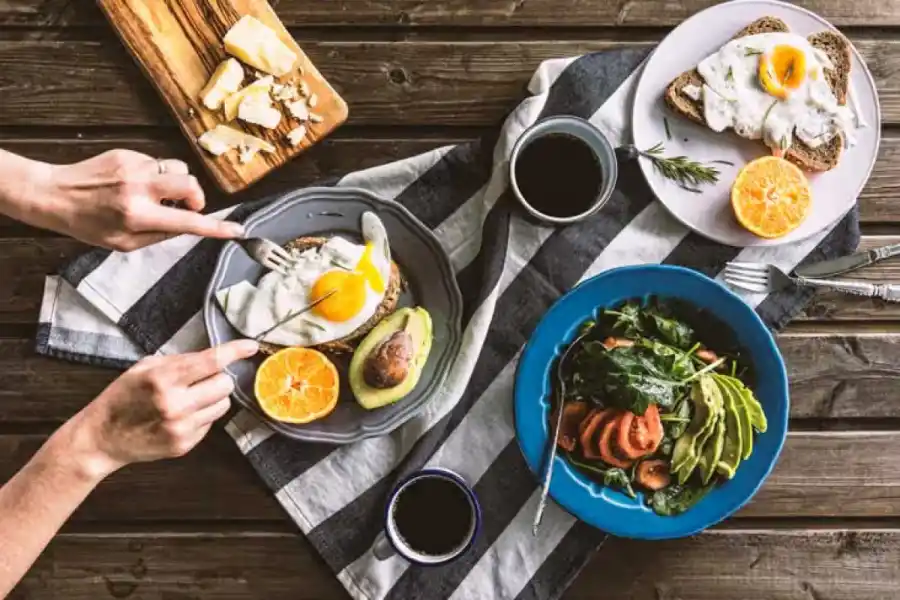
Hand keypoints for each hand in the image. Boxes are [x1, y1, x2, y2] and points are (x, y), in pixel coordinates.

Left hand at [22, 149, 242, 250]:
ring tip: (158, 194)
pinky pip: (156, 163)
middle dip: (196, 196)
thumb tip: (188, 225)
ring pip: (177, 169)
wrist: (55, 195)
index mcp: (138, 216)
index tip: (236, 230)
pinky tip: (135, 184)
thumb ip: (159, 235)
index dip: (216, 228)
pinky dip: (155, 175)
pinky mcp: (128, 154)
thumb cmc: (88, 225)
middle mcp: (138, 189)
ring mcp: (133, 168)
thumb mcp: (124, 243)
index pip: (188, 222)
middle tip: (186, 207)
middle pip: (190, 184)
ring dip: (176, 183)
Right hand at [70, 339, 258, 477]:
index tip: (250, 346)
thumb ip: (180, 361)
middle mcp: (175, 404)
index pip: (211, 362)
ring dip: (213, 398)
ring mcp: (181, 427)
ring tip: (190, 398)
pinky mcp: (185, 444)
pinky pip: (211, 423)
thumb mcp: (144, 368)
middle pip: (225, 384)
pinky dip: (202, 415)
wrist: (102, 437)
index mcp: (163, 379)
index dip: (235, 351)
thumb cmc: (122, 397)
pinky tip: (181, 415)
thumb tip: (215, 357)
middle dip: (218, 378)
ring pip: (223, 405)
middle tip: (202, 379)